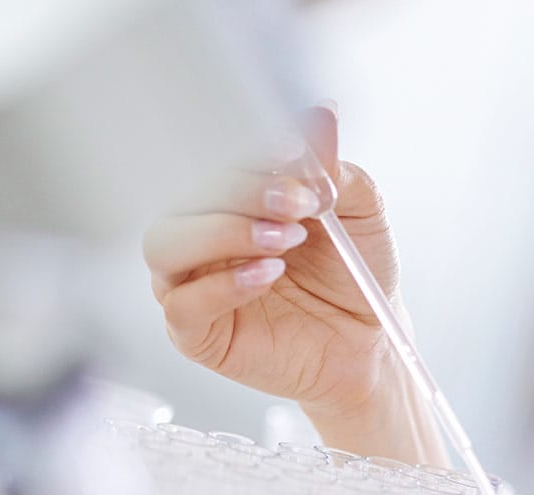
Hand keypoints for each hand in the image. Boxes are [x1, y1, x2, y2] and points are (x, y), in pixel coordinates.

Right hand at [142, 106, 403, 424]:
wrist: (369, 342)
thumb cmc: (353, 275)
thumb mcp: (357, 211)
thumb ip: (331, 165)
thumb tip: (321, 113)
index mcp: (227, 197)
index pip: (207, 158)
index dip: (243, 150)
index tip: (292, 151)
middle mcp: (200, 235)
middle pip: (181, 197)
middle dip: (240, 191)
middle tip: (298, 204)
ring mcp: (191, 283)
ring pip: (164, 245)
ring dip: (224, 232)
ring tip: (285, 240)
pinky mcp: (197, 333)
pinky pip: (181, 306)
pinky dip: (222, 286)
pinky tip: (267, 275)